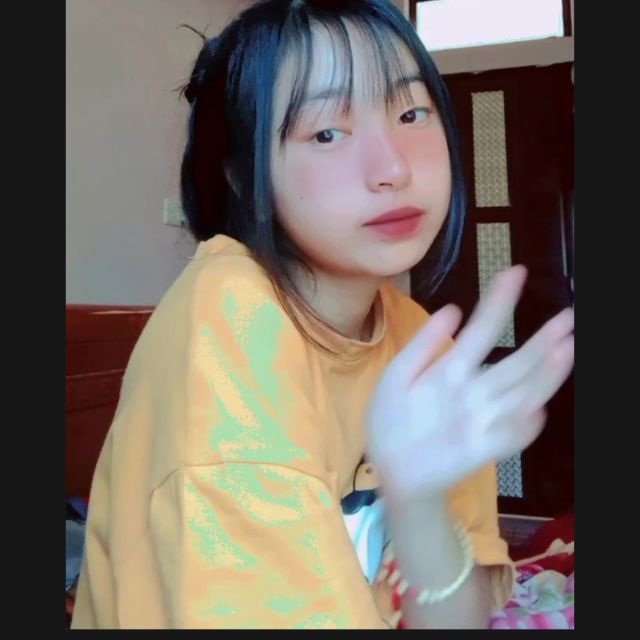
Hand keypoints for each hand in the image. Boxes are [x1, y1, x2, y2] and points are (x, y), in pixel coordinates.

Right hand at [367, 266, 573, 500]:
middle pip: (519, 363)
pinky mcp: (494, 449)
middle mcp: (473, 397)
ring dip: (553, 370)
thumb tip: (452, 310)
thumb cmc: (390, 425)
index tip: (517, 273)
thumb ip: (422, 345)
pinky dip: (538, 415)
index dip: (501, 300)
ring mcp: (488, 425)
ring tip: (571, 346)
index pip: (481, 329)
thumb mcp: (392, 379)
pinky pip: (524, 431)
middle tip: (570, 316)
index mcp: (447, 375)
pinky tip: (547, 401)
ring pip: (529, 394)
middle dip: (547, 337)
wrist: (399, 481)